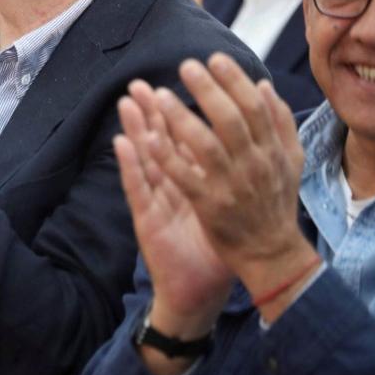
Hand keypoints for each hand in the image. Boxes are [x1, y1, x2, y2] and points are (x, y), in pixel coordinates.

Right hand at [115, 82, 231, 339]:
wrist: (199, 293)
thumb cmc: (217, 249)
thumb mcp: (230, 208)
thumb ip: (234, 176)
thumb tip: (254, 144)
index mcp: (195, 180)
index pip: (187, 139)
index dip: (180, 111)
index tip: (177, 84)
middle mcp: (173, 187)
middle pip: (161, 141)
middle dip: (153, 110)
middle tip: (140, 82)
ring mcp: (158, 201)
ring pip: (145, 158)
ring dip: (135, 127)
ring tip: (126, 100)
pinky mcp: (147, 220)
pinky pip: (137, 188)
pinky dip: (129, 165)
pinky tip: (120, 143)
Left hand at [150, 55, 315, 296]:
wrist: (272, 254)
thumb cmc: (276, 203)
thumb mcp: (291, 161)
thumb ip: (281, 123)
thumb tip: (264, 85)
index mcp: (272, 151)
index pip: (255, 107)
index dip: (234, 81)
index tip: (214, 58)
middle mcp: (254, 165)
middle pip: (230, 120)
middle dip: (208, 91)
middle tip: (186, 65)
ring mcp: (231, 186)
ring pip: (206, 146)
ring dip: (181, 119)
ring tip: (160, 95)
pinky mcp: (210, 207)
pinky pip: (186, 178)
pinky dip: (168, 158)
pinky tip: (148, 138)